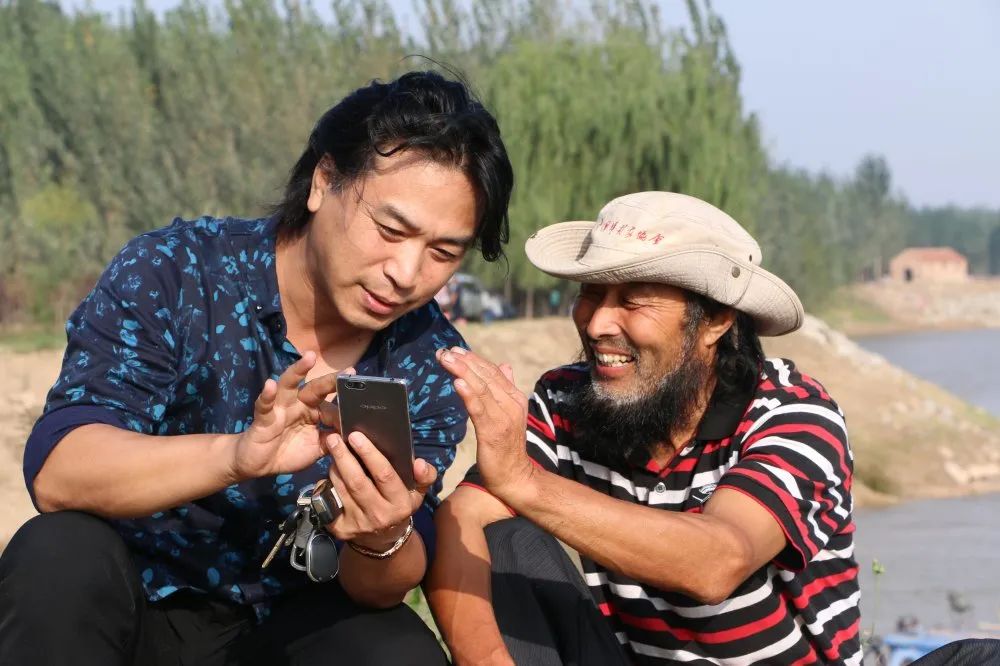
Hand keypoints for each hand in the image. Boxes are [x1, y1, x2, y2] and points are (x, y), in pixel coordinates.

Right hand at [231, 352, 349, 480]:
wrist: (259, 465)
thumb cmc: (288, 453)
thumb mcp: (316, 449)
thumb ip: (332, 441)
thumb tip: (353, 436)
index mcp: (312, 411)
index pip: (331, 405)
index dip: (343, 408)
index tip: (362, 406)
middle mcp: (298, 404)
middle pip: (315, 388)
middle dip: (331, 380)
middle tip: (348, 371)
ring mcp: (280, 407)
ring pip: (288, 385)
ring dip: (298, 370)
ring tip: (309, 357)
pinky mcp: (263, 417)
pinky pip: (264, 405)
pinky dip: (266, 395)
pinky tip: (270, 384)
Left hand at [323, 430, 436, 550]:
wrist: (382, 539)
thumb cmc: (398, 505)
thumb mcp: (417, 492)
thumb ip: (425, 476)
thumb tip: (420, 463)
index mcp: (400, 504)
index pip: (384, 475)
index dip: (369, 455)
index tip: (356, 436)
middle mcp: (379, 516)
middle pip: (357, 482)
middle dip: (344, 457)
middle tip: (335, 438)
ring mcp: (358, 524)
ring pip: (341, 490)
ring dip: (334, 468)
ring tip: (332, 450)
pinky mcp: (341, 529)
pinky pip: (328, 502)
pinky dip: (325, 484)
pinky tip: (327, 472)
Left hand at [436, 347, 534, 501]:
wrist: (514, 476)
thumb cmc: (507, 447)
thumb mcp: (509, 413)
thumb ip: (506, 389)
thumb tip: (505, 365)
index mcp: (514, 398)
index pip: (493, 372)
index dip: (474, 359)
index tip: (455, 350)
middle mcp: (511, 403)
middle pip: (485, 376)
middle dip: (464, 362)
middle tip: (445, 351)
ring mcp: (503, 417)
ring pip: (481, 388)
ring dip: (463, 372)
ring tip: (447, 360)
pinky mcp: (493, 432)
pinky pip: (479, 410)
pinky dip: (468, 394)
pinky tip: (457, 383)